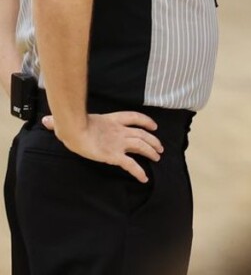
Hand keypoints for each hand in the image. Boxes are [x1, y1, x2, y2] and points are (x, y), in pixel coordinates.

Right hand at [43, 111, 163, 182]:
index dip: (147, 121)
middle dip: (153, 140)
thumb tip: (46, 121)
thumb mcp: (70, 121)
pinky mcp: (115, 155)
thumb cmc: (71, 125)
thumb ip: (62, 122)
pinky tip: (145, 178)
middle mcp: (120, 131)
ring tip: (158, 157)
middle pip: (142, 134)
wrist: (75, 129)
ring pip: (142, 147)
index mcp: (112, 120)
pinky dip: (139, 172)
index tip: (154, 126)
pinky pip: (131, 165)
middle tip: (160, 147)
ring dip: (151, 152)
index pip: (135, 117)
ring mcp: (119, 143)